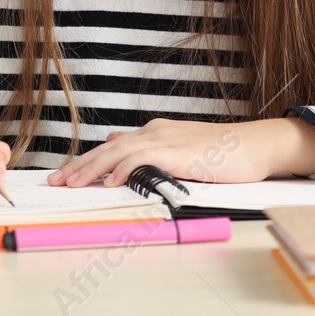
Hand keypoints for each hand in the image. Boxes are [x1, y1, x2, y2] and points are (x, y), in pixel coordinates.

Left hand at [46, 117, 314, 187]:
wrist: (257, 145)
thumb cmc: (225, 152)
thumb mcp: (182, 151)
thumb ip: (154, 153)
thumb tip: (121, 146)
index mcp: (154, 133)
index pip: (112, 147)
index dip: (87, 161)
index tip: (66, 175)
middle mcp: (154, 132)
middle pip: (108, 147)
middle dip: (80, 164)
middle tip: (57, 181)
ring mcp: (166, 140)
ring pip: (118, 151)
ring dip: (93, 167)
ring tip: (73, 183)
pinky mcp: (179, 151)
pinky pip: (144, 158)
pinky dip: (124, 169)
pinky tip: (111, 181)